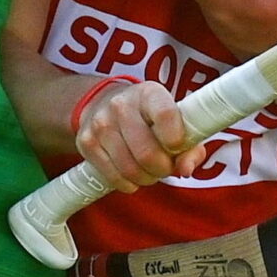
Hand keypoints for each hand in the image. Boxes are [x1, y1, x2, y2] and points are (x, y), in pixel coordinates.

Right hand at [77, 79, 197, 191]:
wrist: (103, 103)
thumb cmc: (149, 117)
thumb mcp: (173, 120)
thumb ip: (190, 146)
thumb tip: (186, 170)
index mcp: (149, 93)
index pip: (166, 115)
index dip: (175, 140)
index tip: (176, 148)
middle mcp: (121, 105)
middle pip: (147, 153)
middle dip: (162, 169)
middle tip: (165, 167)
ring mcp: (100, 124)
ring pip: (129, 169)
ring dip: (146, 178)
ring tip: (149, 172)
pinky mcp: (86, 142)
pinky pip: (112, 176)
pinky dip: (127, 183)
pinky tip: (132, 175)